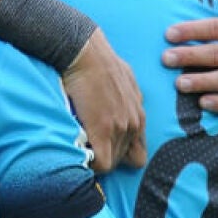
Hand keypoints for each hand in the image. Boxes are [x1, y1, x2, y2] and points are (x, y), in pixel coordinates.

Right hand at [61, 28, 146, 171]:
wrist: (87, 54)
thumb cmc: (101, 61)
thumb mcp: (126, 80)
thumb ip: (128, 98)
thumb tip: (120, 102)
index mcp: (139, 115)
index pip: (138, 153)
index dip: (119, 154)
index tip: (102, 148)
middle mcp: (134, 124)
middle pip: (124, 160)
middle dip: (106, 156)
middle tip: (89, 148)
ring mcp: (120, 128)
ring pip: (112, 163)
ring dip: (96, 158)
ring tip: (81, 149)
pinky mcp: (103, 130)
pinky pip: (101, 163)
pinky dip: (91, 163)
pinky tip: (78, 153)